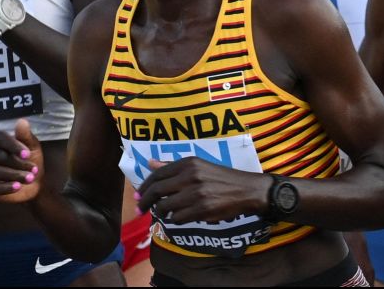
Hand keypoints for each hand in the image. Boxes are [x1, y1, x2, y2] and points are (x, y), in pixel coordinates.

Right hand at [0, 119, 42, 202]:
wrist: (35, 184)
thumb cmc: (31, 161)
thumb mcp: (32, 147)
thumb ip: (26, 135)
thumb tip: (22, 121)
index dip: (12, 145)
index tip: (27, 154)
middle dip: (18, 163)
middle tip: (34, 169)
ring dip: (13, 175)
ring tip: (30, 178)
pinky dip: (4, 187)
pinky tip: (17, 187)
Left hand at [137, 157, 270, 223]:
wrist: (246, 190)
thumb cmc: (220, 177)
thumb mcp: (198, 166)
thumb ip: (172, 166)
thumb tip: (150, 163)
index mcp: (188, 163)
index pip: (157, 174)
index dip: (144, 186)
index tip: (137, 195)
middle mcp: (190, 176)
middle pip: (157, 191)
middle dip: (144, 202)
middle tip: (139, 209)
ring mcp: (196, 194)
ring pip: (165, 206)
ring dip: (160, 212)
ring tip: (163, 213)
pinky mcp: (202, 209)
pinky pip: (178, 218)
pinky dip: (174, 219)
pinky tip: (178, 217)